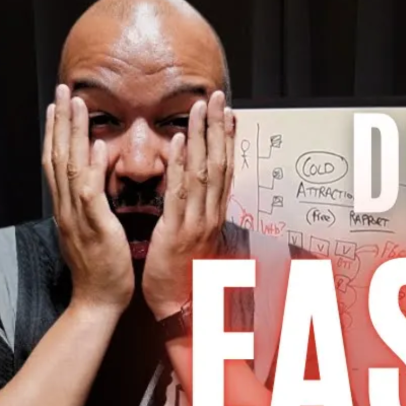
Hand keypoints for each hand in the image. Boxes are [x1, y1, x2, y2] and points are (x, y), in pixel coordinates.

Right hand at [43, 85, 134, 315]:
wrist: (98, 301)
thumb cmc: (100, 269)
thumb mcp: (91, 231)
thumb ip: (88, 206)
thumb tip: (90, 185)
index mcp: (66, 208)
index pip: (55, 162)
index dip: (56, 132)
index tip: (58, 106)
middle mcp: (66, 208)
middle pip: (56, 156)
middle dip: (59, 122)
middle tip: (61, 90)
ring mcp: (77, 217)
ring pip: (68, 167)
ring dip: (71, 134)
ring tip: (74, 104)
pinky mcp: (94, 228)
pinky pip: (89, 193)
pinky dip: (90, 168)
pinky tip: (94, 145)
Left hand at [143, 90, 235, 319]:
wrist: (181, 309)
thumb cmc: (186, 276)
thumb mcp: (196, 240)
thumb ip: (198, 214)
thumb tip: (196, 194)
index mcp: (215, 215)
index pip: (225, 169)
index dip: (227, 139)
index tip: (227, 112)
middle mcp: (212, 215)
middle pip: (220, 163)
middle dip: (218, 128)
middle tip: (217, 97)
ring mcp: (198, 223)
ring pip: (204, 173)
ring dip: (201, 137)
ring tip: (200, 109)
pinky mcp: (177, 233)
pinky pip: (180, 194)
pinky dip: (180, 165)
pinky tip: (178, 142)